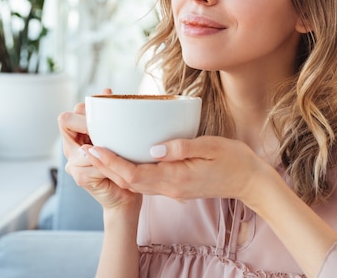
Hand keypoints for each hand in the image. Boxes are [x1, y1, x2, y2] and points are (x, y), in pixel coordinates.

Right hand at [57, 88, 140, 210]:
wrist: (125, 197)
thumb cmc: (124, 165)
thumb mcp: (116, 137)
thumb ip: (108, 117)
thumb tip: (107, 92)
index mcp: (76, 138)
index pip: (68, 115)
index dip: (82, 111)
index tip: (103, 112)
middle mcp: (70, 150)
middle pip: (67, 120)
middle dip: (87, 121)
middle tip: (106, 128)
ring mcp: (73, 164)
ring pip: (80, 139)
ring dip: (99, 141)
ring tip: (115, 145)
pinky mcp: (81, 176)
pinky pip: (92, 158)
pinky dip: (106, 157)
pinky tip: (117, 159)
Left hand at [81, 135, 275, 204]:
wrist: (249, 181)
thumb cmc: (233, 160)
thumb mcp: (209, 146)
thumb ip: (180, 147)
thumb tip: (153, 147)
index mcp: (176, 178)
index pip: (134, 173)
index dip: (111, 162)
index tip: (94, 148)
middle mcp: (170, 187)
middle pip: (129, 181)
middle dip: (106, 166)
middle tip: (87, 149)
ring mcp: (173, 190)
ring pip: (136, 183)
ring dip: (115, 170)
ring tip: (99, 153)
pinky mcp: (176, 187)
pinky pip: (147, 182)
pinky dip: (131, 172)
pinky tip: (125, 160)